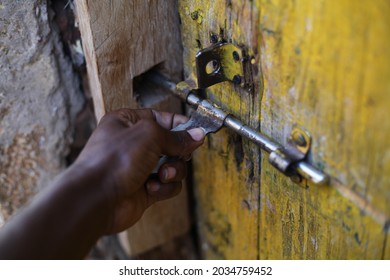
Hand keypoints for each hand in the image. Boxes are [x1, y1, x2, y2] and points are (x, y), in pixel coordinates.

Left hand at [73, 108, 204, 233]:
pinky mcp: (145, 188)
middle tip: (179, 155)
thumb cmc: (113, 160)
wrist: (96, 197)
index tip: (196, 132)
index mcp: (128, 122)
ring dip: (172, 171)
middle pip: (172, 144)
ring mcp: (140, 167)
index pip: (163, 118)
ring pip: (173, 166)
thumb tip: (197, 135)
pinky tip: (151, 187)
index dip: (181, 125)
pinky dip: (164, 187)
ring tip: (161, 175)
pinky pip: (168, 185)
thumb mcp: (150, 135)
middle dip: (177, 152)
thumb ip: (177, 136)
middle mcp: (134, 144)